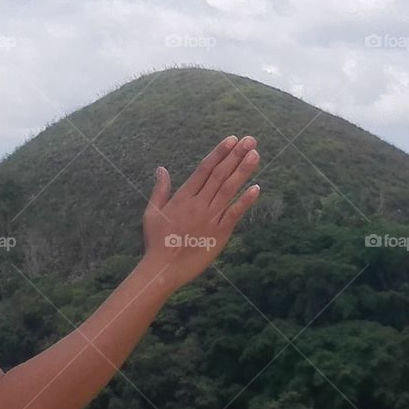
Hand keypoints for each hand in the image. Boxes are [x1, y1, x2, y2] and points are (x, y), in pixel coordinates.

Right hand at [141, 135, 260, 290]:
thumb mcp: (152, 213)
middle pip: (219, 175)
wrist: (163, 269)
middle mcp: (198, 204)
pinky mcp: (219, 234)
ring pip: (228, 190)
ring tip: (255, 155)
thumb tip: (161, 169)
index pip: (204, 169)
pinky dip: (245, 201)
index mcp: (183, 197)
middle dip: (235, 156)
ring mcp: (210, 218)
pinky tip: (257, 188)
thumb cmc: (156, 242)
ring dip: (243, 171)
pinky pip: (234, 214)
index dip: (219, 153)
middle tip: (250, 140)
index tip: (232, 140)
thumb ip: (160, 190)